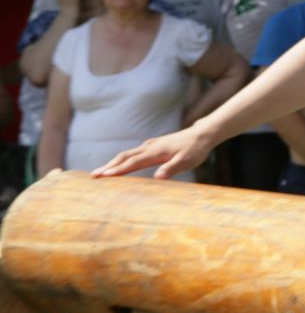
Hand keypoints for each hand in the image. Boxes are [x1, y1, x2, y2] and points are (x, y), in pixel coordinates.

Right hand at [94, 127, 214, 180]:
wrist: (203, 134)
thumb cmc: (195, 149)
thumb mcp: (186, 161)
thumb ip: (171, 169)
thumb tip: (158, 178)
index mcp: (155, 152)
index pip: (132, 163)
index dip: (118, 170)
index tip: (104, 177)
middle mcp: (149, 147)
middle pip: (124, 157)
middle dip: (108, 166)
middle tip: (93, 176)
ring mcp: (150, 145)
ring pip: (127, 154)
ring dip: (113, 163)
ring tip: (100, 172)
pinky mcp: (153, 146)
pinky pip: (133, 153)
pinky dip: (122, 159)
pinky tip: (119, 165)